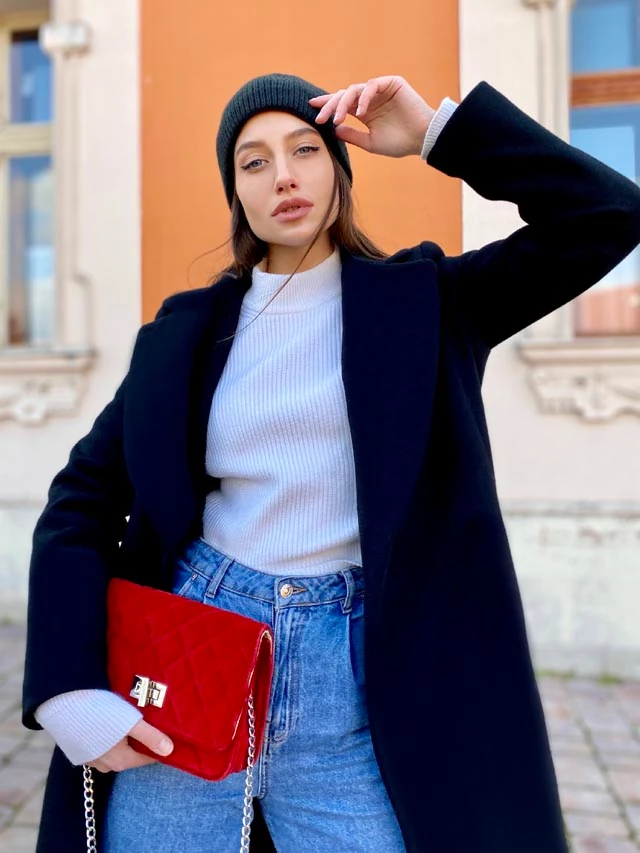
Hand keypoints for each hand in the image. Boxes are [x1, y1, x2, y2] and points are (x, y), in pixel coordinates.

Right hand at [85, 719, 173, 772]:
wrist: (63, 706)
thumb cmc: (99, 713)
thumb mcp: (130, 722)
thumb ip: (150, 736)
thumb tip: (170, 751)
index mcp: (121, 761)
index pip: (148, 757)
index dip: (159, 745)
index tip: (168, 732)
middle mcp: (106, 766)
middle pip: (132, 754)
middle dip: (142, 740)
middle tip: (149, 721)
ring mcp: (91, 759)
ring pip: (117, 750)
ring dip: (125, 738)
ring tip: (129, 719)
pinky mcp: (80, 750)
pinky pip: (102, 747)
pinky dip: (110, 737)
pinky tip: (111, 723)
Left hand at [309, 75, 435, 158]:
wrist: (422, 139)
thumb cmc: (400, 143)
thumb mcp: (370, 142)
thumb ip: (352, 136)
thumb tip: (333, 130)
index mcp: (365, 111)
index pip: (342, 104)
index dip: (327, 104)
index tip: (312, 108)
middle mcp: (370, 99)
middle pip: (344, 96)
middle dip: (330, 106)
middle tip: (320, 118)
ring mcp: (380, 89)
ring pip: (354, 90)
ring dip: (343, 104)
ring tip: (337, 119)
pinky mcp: (391, 83)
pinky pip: (371, 86)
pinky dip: (363, 98)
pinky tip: (359, 113)